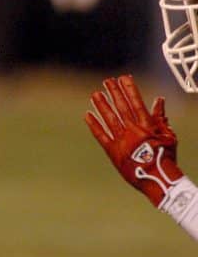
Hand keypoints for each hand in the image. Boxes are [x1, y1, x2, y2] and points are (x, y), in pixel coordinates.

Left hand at [85, 74, 182, 206]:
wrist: (158, 179)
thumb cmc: (166, 158)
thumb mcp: (168, 136)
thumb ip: (161, 117)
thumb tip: (159, 100)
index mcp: (147, 126)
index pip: (136, 102)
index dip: (129, 89)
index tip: (123, 78)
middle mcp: (132, 130)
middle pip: (121, 107)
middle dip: (114, 92)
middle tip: (106, 81)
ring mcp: (121, 140)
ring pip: (109, 118)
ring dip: (101, 105)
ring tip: (95, 94)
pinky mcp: (112, 151)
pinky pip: (101, 135)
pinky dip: (94, 125)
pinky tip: (87, 115)